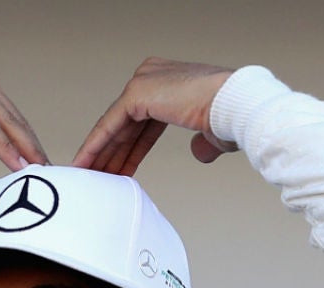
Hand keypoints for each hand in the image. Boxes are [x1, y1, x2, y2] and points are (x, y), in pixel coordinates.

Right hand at [0, 66, 47, 171]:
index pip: (11, 117)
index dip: (28, 143)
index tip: (42, 165)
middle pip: (13, 118)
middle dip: (32, 147)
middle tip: (50, 172)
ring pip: (2, 120)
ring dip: (22, 147)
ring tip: (37, 170)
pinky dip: (0, 144)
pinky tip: (13, 162)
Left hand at [73, 58, 236, 175]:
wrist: (236, 106)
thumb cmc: (232, 116)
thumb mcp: (212, 131)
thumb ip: (201, 140)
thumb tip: (198, 152)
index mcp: (172, 79)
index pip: (143, 120)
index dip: (132, 148)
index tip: (121, 168)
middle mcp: (154, 75)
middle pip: (127, 124)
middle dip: (113, 153)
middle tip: (101, 175)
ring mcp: (143, 81)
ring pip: (115, 125)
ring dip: (102, 153)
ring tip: (89, 176)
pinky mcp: (136, 92)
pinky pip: (110, 124)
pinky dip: (97, 145)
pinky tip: (87, 163)